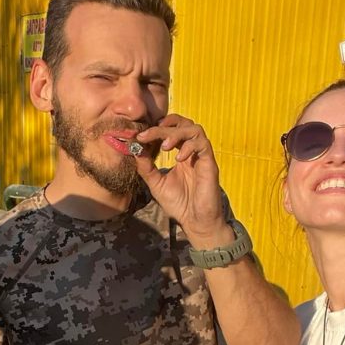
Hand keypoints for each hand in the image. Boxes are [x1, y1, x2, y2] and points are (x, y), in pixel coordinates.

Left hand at [132, 114, 226, 240]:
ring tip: (165, 146)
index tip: (139, 136)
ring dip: (177, 133)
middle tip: (146, 135)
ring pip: (194, 129)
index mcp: (180, 154)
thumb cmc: (178, 203)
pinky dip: (189, 147)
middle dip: (162, 127)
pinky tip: (178, 159)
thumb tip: (134, 149)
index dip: (155, 129)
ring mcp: (202, 156)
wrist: (194, 221)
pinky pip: (203, 144)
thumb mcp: (156, 183)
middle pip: (182, 124)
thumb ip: (146, 167)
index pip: (170, 130)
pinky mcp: (210, 163)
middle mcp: (192, 151)